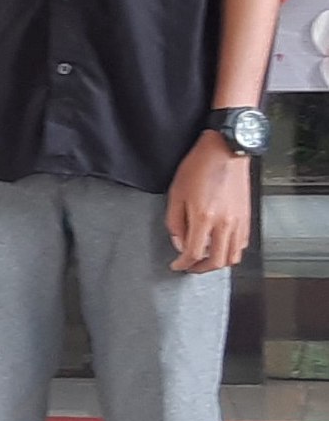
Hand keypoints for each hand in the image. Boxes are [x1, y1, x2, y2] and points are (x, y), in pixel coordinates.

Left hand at [166, 131, 251, 272]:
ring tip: (204, 260)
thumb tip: (179, 243)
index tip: (176, 265)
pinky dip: (231, 252)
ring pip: (232, 257)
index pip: (193, 253)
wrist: (225, 151)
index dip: (183, 264)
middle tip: (190, 267)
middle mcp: (224, 223)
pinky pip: (241, 245)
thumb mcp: (176, 193)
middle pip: (215, 261)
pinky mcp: (246, 218)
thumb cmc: (199, 167)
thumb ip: (175, 221)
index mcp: (203, 217)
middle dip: (200, 269)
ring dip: (217, 263)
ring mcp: (238, 222)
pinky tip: (220, 246)